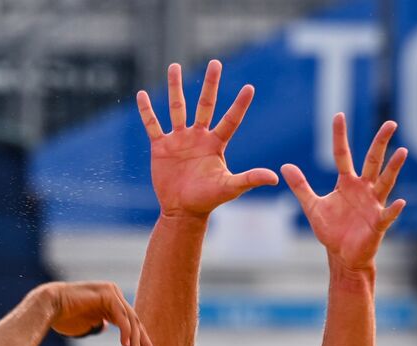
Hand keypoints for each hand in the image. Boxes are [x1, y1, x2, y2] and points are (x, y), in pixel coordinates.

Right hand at [37, 281, 158, 345]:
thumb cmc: (62, 318)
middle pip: (136, 323)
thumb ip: (97, 324)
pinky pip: (122, 317)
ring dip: (134, 345)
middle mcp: (114, 295)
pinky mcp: (107, 294)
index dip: (141, 344)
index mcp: (111, 302)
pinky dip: (125, 333)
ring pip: (131, 322)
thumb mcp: (85, 324)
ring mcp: (112, 292)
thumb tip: (103, 327)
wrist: (47, 307)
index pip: (132, 325)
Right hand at [137, 60, 278, 219]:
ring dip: (175, 88)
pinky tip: (142, 95)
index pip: (230, 120)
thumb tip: (274, 178)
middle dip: (210, 84)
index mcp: (215, 144)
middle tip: (215, 63)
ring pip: (177, 108)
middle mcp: (198, 137)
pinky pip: (153, 125)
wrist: (182, 211)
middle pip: (205, 105)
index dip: (239, 105)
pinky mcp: (161, 147)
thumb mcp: (230, 188)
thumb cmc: (207, 200)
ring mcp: (179, 140)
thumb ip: (249, 179)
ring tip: (174, 66)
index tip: (249, 87)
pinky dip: (147, 111)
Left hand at [283, 115, 406, 273]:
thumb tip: (285, 166)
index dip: (339, 136)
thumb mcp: (312, 206)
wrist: (342, 255)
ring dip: (393, 168)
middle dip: (381, 142)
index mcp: (347, 183)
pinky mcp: (378, 223)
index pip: (342, 154)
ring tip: (402, 152)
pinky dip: (394, 209)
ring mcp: (373, 204)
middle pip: (373, 161)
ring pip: (386, 182)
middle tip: (391, 123)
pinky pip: (388, 215)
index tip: (339, 115)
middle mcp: (364, 189)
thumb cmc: (331, 230)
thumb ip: (301, 186)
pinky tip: (400, 202)